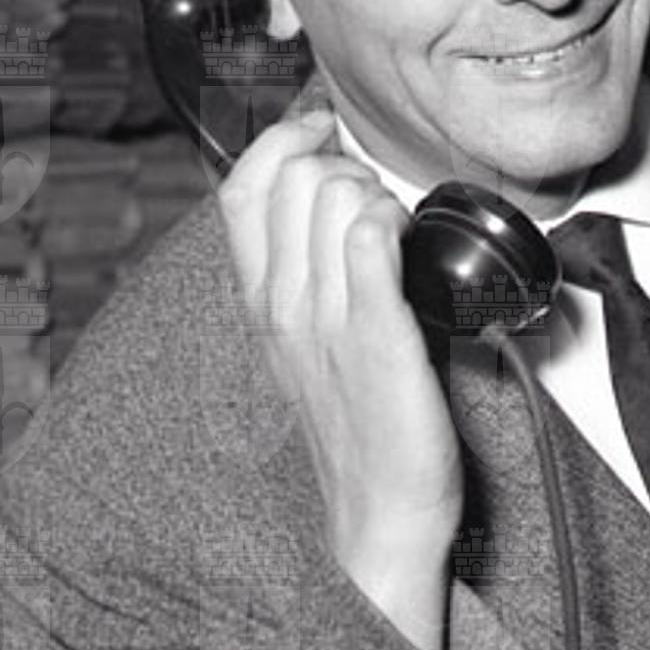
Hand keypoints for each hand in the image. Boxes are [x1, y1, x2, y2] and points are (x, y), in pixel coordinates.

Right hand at [217, 103, 463, 648]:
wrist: (380, 513)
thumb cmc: (360, 427)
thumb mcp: (308, 339)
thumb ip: (304, 271)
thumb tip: (325, 197)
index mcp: (261, 301)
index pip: (242, 185)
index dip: (284, 140)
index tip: (324, 136)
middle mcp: (284, 305)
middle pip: (294, 176)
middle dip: (344, 164)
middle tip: (376, 203)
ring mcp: (327, 319)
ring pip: (336, 196)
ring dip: (377, 194)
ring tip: (398, 235)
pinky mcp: (378, 335)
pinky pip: (372, 243)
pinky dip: (392, 225)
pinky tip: (408, 247)